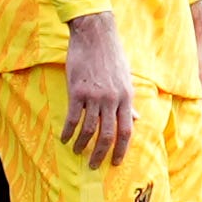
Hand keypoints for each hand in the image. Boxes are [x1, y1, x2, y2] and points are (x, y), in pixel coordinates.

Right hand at [62, 10, 137, 166]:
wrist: (95, 35)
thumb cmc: (111, 56)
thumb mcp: (126, 78)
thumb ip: (129, 101)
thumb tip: (137, 119)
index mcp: (127, 97)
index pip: (127, 130)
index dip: (121, 149)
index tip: (115, 162)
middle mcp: (112, 99)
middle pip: (108, 135)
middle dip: (101, 154)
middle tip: (93, 165)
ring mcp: (95, 96)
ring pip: (89, 129)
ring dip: (82, 144)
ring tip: (77, 152)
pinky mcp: (77, 91)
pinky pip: (72, 117)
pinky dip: (68, 131)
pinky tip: (64, 139)